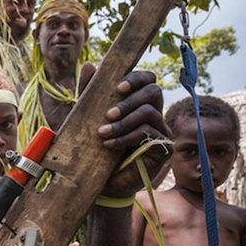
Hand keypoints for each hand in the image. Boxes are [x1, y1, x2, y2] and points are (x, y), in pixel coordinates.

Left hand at [89, 70, 170, 197]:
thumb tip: (90, 65)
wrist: (93, 181)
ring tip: (102, 133)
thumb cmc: (89, 148)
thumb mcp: (83, 118)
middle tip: (108, 114)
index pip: (147, 79)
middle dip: (129, 101)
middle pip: (153, 91)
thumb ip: (88, 92)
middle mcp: (152, 113)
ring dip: (124, 122)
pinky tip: (109, 145)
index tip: (118, 87)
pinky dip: (126, 137)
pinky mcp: (162, 149)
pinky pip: (149, 134)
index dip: (136, 78)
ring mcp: (159, 131)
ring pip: (150, 112)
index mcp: (136, 102)